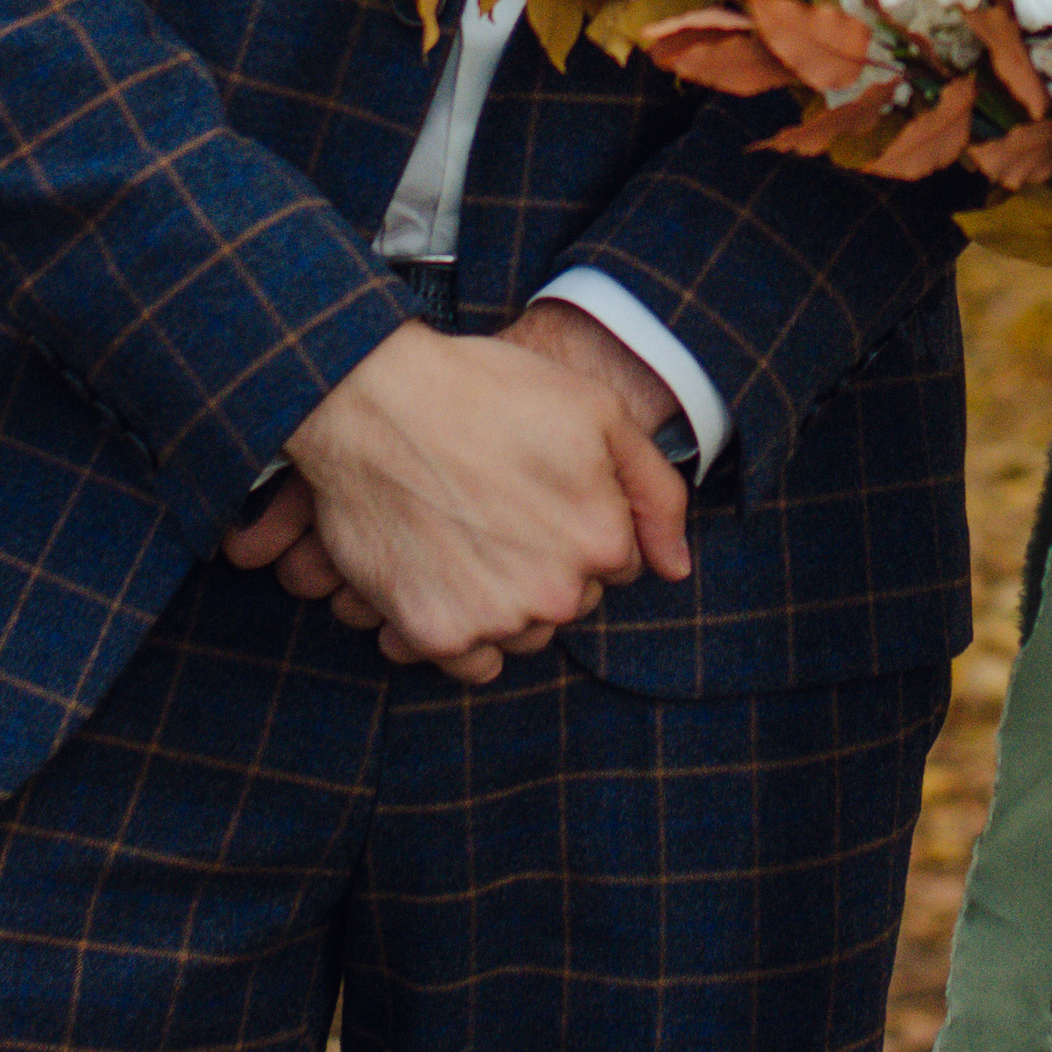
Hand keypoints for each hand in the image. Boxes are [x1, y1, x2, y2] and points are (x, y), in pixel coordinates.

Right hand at [244, 319, 692, 683]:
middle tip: (501, 504)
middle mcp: (556, 594)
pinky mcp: (435, 634)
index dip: (584, 520)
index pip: (618, 561)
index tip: (544, 487)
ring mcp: (494, 619)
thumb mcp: (598, 412)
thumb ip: (656, 492)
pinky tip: (445, 572)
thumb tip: (676, 568)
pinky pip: (473, 660)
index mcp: (602, 539)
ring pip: (524, 631)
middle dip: (549, 562)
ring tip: (469, 533)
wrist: (375, 398)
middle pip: (572, 599)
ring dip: (508, 599)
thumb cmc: (489, 392)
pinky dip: (464, 628)